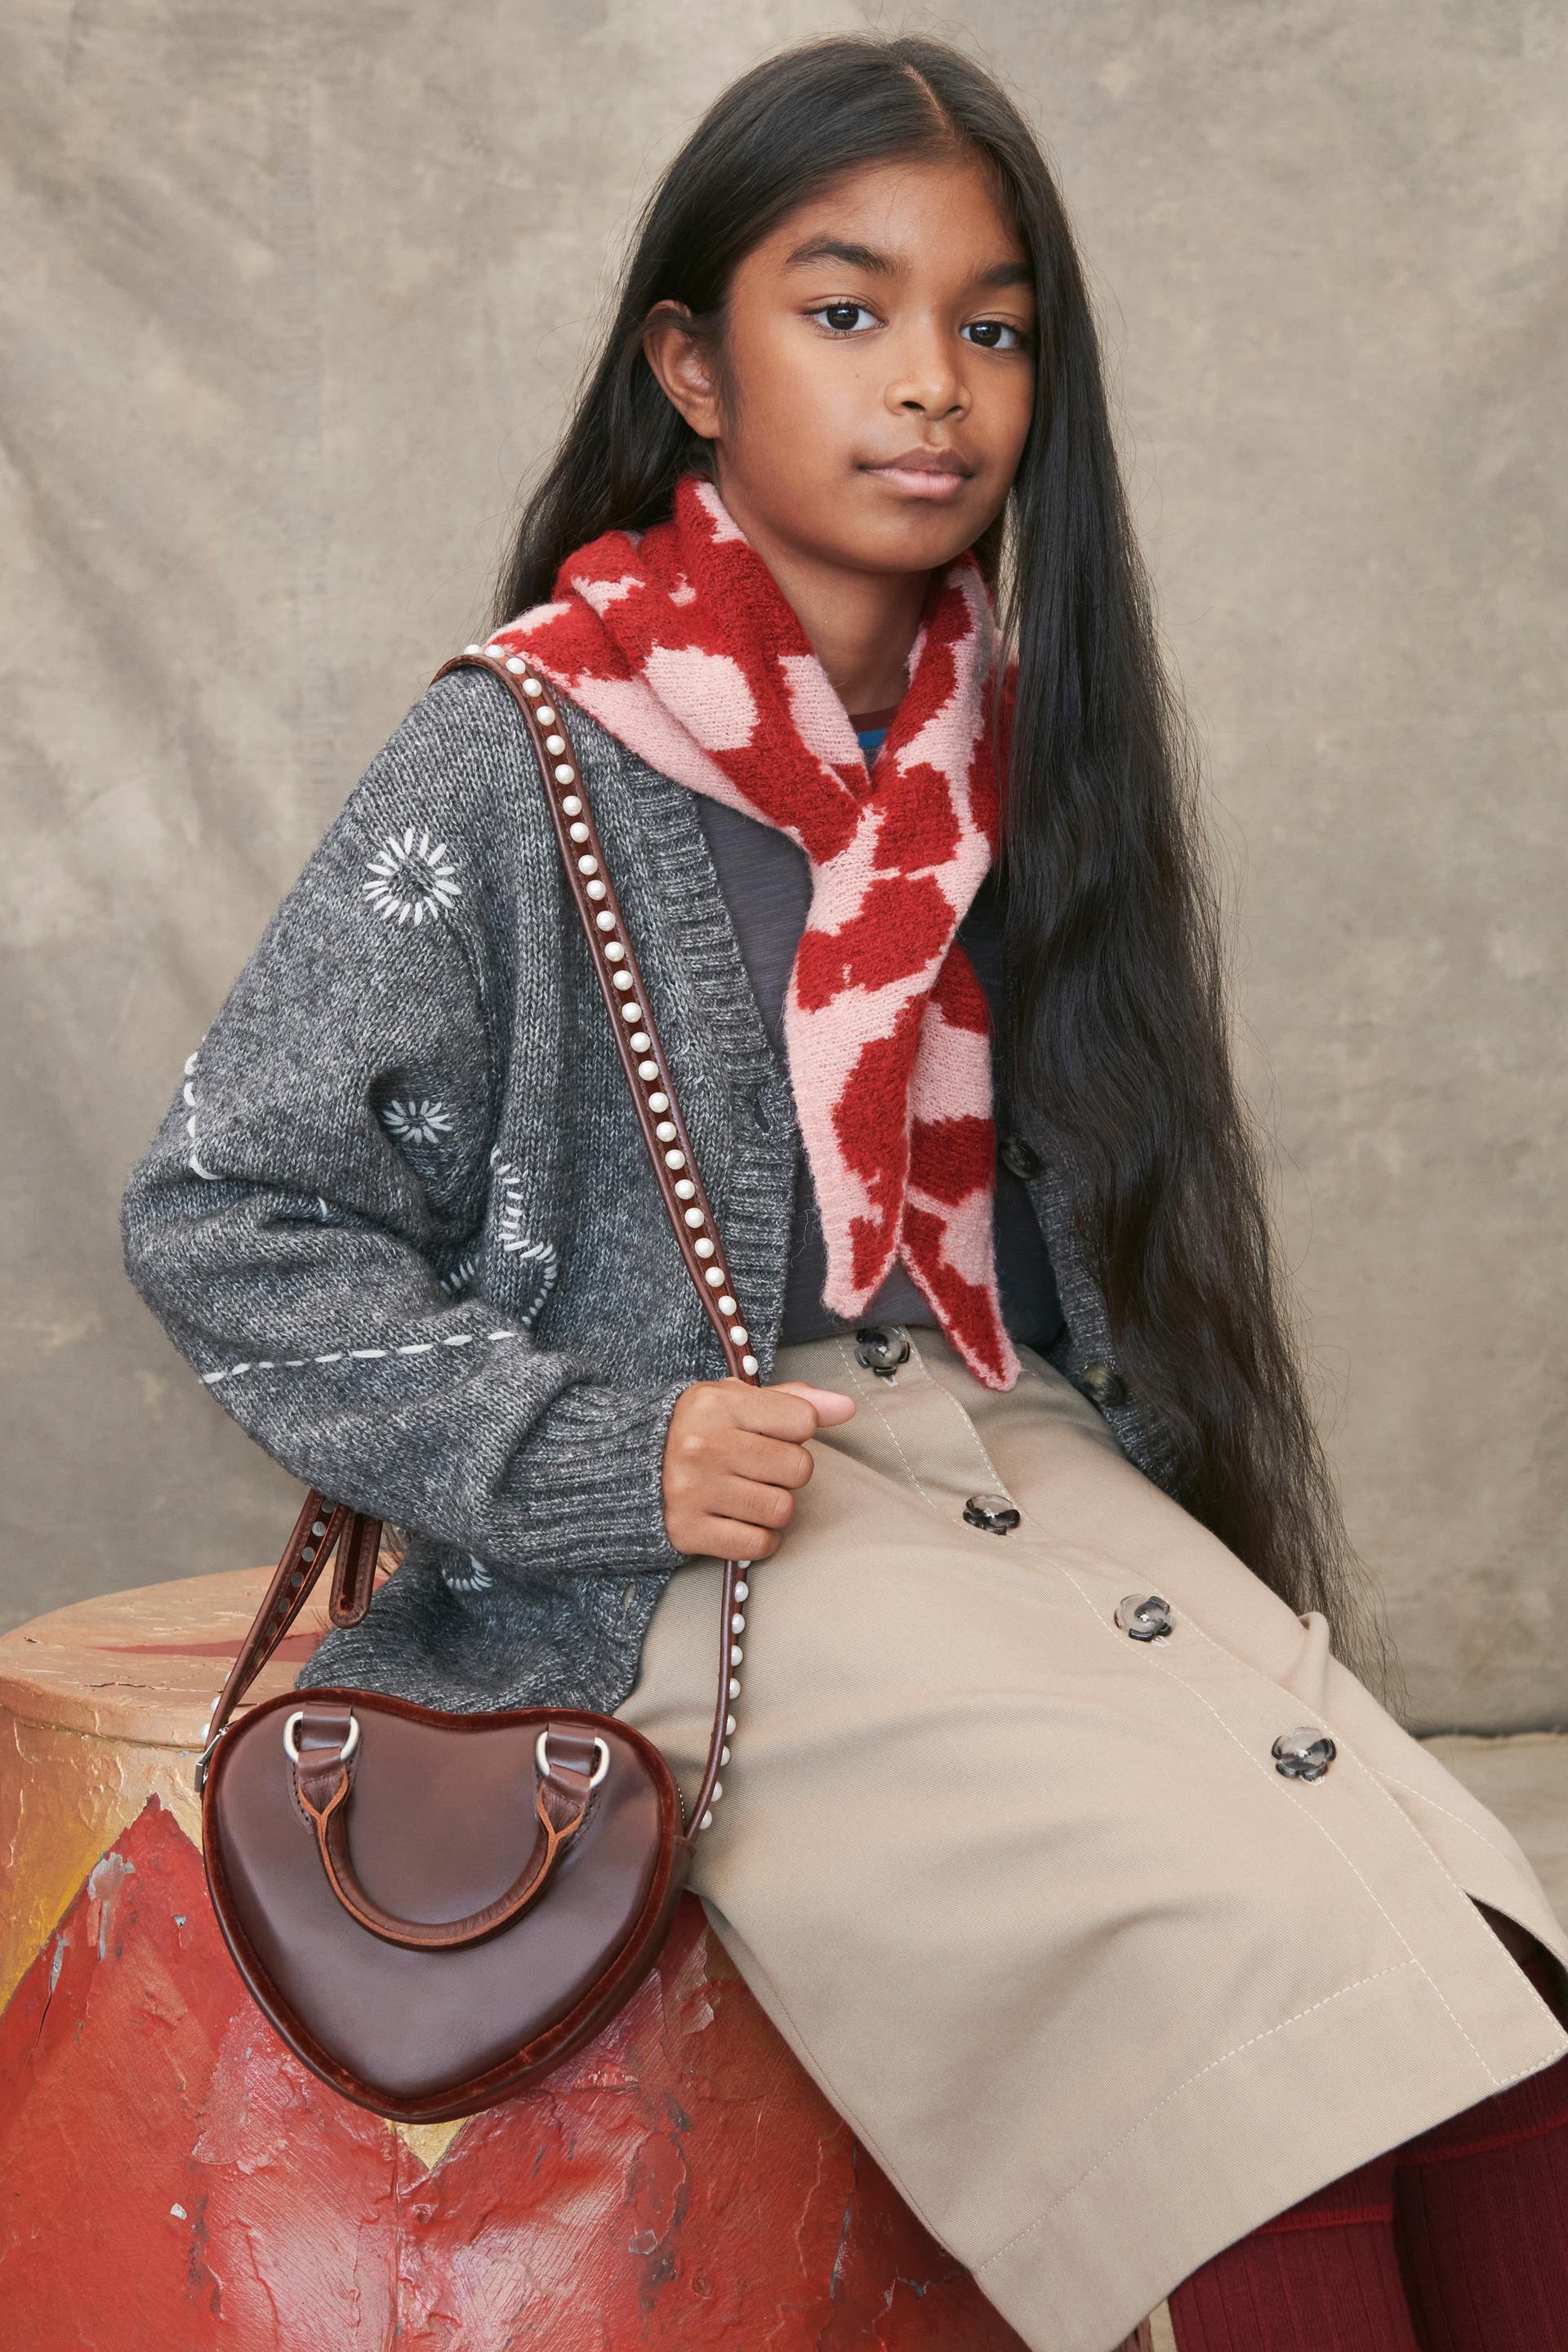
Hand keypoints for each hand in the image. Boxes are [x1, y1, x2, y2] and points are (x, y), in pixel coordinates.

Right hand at [662, 1378, 855, 1559]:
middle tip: (760, 1468)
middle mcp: (704, 1445)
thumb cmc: (696, 1429)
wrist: (627, 1466)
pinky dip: (759, 1538)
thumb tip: (846, 1408)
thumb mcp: (736, 1400)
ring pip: (782, 1510)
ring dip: (774, 1507)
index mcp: (718, 1404)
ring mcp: (694, 1490)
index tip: (772, 1434)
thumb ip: (794, 1401)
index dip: (797, 1431)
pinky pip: (757, 1545)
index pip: (803, 1421)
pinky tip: (741, 1521)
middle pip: (798, 1468)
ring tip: (748, 1494)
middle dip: (788, 1472)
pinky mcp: (688, 1530)